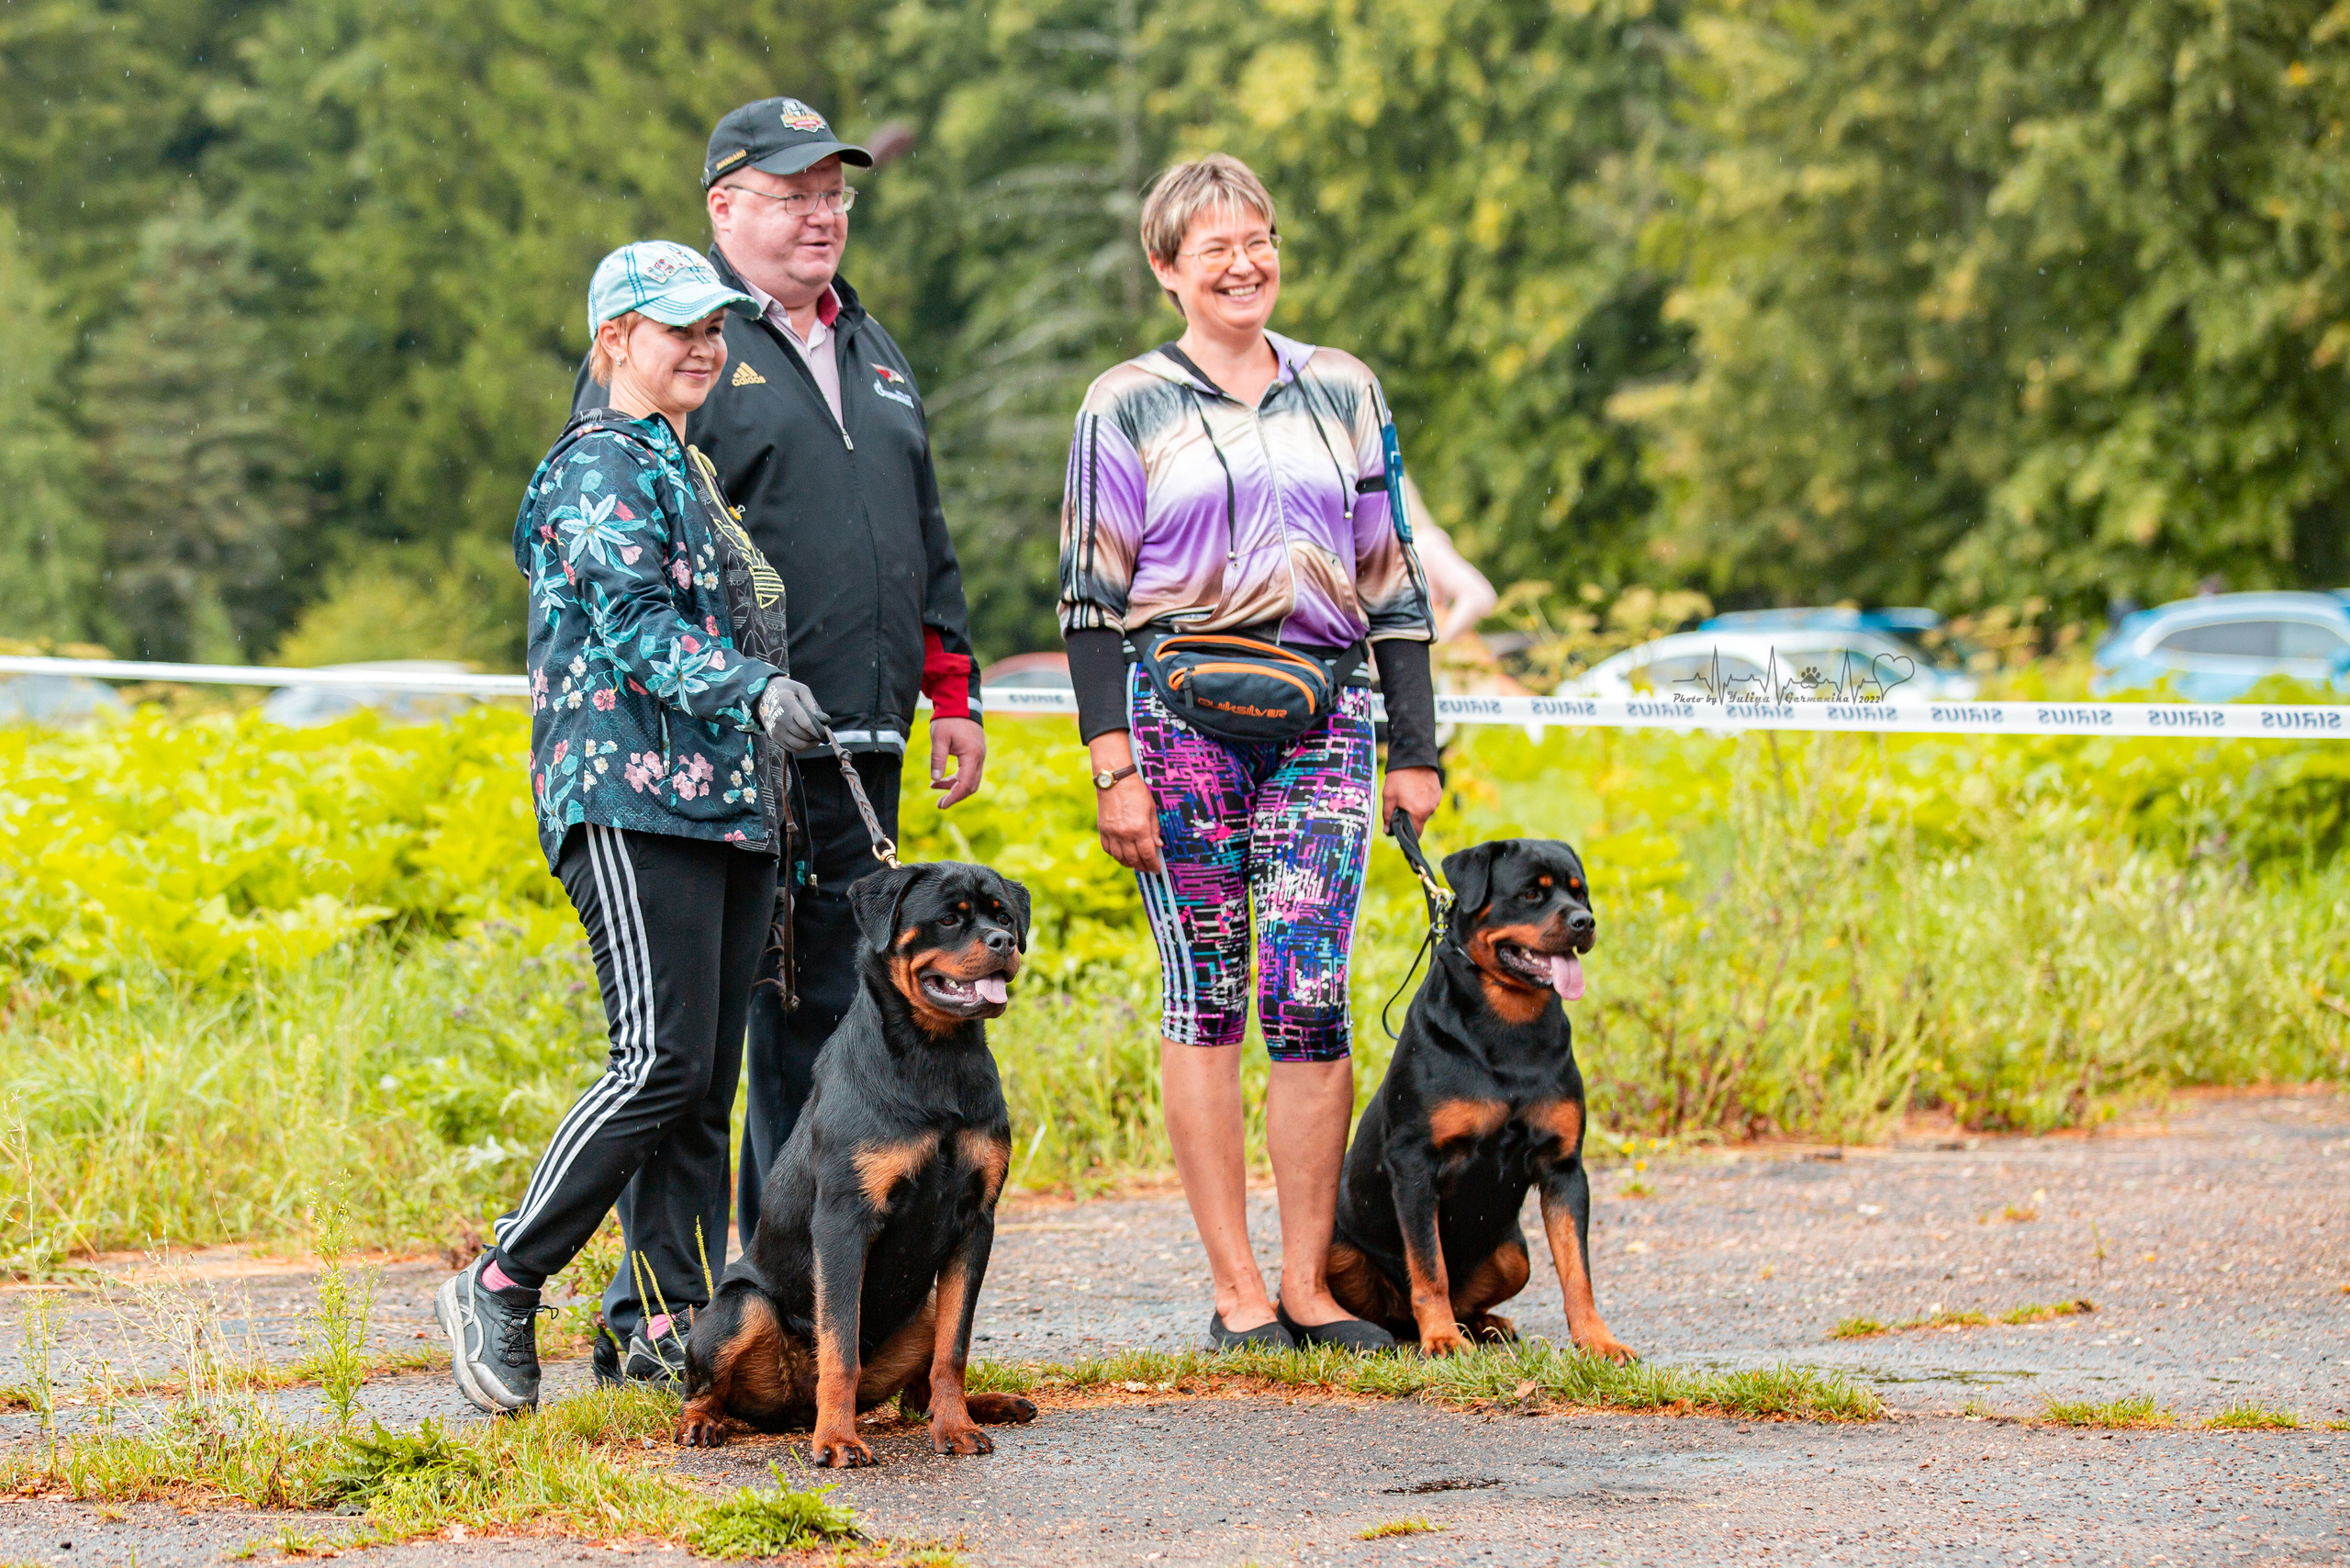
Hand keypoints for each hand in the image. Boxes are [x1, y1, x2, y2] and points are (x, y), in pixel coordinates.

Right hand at [757, 677, 829, 752]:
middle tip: (823, 734)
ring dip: (811, 744)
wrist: (763, 696)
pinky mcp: (774, 738)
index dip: (819, 730)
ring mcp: (776, 730)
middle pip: (804, 735)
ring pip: (799, 745)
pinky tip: (806, 741)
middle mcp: (780, 719)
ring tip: (816, 738)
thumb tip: (824, 720)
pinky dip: (802, 747)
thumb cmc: (787, 691)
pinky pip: (792, 749)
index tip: (826, 732)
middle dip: (817, 737)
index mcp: (787, 704)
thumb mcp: (801, 689)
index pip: (806, 723)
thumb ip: (813, 704)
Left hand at [930, 717, 985, 808]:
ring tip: (934, 788)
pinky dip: (956, 778)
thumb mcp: (939, 739)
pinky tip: (940, 779)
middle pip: (971, 786)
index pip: (965, 784)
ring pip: (970, 780)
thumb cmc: (949, 719)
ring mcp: (979, 755)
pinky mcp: (975, 753)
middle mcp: (979, 757)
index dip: (953, 796)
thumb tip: (935, 779)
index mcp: (972, 755)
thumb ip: (937, 759)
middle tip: (940, 804)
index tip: (941, 804)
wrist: (960, 703)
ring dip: (954, 787)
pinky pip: (968, 771)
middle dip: (955, 796)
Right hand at [1089, 732, 1162, 872]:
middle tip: (1147, 868)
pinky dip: (1115, 855)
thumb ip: (1154, 829)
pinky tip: (1122, 854)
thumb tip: (1158, 845)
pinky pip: (1108, 849)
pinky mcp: (1102, 830)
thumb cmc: (1136, 791)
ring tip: (1135, 863)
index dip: (1153, 864)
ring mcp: (1111, 833)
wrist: (1115, 780)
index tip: (1156, 869)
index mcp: (1139, 828)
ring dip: (1128, 863)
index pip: (1147, 854)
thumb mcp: (1151, 809)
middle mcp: (1124, 834)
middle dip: (1142, 866)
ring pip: (1119, 857)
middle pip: (1133, 859)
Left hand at [1382, 766, 1441, 836]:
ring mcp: (1435, 801)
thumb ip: (1388, 816)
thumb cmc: (1399, 777)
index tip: (1400, 835)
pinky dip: (1422, 801)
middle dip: (1410, 820)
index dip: (1407, 836)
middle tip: (1400, 809)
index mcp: (1418, 812)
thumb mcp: (1389, 797)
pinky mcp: (1438, 793)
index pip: (1415, 834)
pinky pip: (1429, 803)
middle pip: (1419, 823)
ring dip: (1416, 809)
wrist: (1413, 756)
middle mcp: (1430, 809)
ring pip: (1424, 812)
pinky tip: (1415, 791)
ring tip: (1407, 796)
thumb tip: (1388, 832)